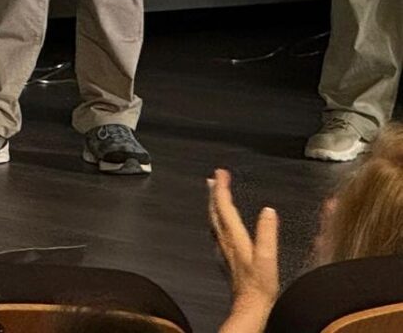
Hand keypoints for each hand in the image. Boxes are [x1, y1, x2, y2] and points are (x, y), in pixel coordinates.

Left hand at [208, 169, 279, 330]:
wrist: (249, 308)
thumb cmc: (259, 286)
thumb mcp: (268, 257)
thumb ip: (267, 233)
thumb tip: (268, 211)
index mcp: (234, 237)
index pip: (223, 206)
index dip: (221, 188)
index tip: (221, 173)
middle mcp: (224, 241)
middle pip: (214, 210)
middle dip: (214, 192)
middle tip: (214, 177)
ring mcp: (223, 249)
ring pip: (214, 219)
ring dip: (214, 203)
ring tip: (214, 192)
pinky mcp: (226, 256)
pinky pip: (217, 229)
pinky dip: (218, 217)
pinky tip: (221, 220)